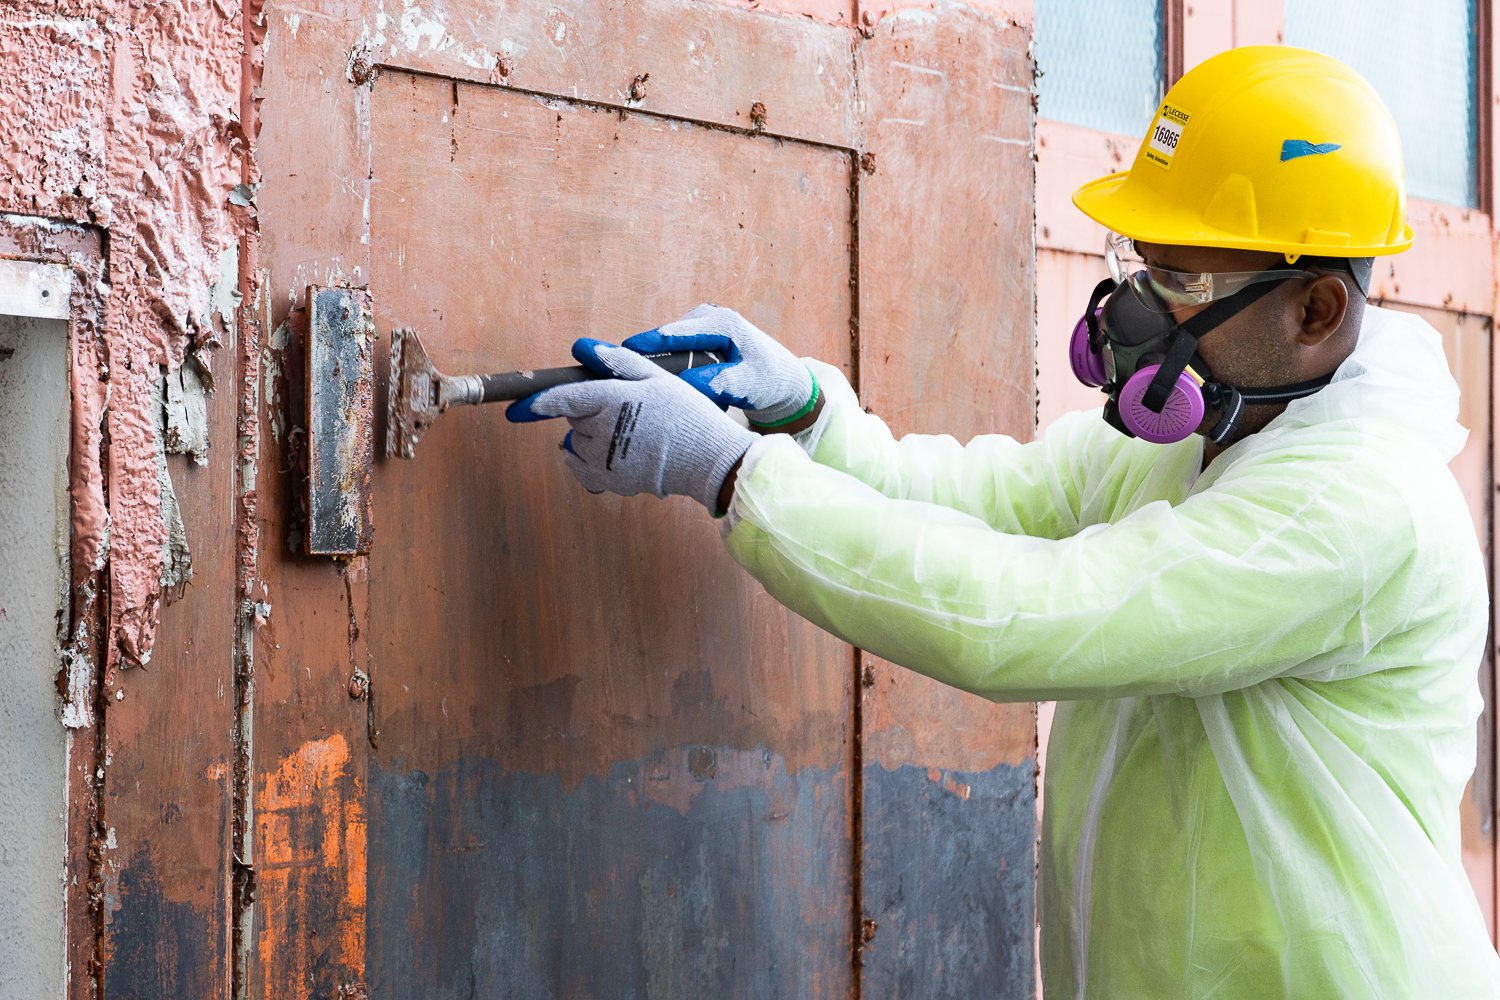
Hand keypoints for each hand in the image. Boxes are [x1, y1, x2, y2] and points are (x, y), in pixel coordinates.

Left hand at [506, 338, 755, 512]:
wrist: (708, 458)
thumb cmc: (686, 413)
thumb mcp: (658, 378)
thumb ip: (620, 362)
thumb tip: (587, 349)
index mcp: (611, 399)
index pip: (563, 399)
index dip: (538, 403)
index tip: (517, 409)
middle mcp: (602, 429)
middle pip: (574, 419)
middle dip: (589, 412)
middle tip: (624, 411)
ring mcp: (604, 458)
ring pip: (577, 443)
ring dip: (591, 437)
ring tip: (626, 434)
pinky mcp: (610, 480)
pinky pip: (581, 470)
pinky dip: (586, 462)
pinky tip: (607, 455)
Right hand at [622, 304, 815, 427]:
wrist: (784, 380)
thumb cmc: (770, 380)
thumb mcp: (748, 384)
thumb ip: (720, 383)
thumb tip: (687, 385)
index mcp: (722, 324)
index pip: (675, 333)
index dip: (645, 344)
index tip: (620, 354)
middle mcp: (708, 319)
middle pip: (664, 338)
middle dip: (640, 355)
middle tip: (610, 370)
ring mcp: (701, 327)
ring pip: (666, 346)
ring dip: (650, 363)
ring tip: (623, 379)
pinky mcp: (697, 338)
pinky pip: (672, 351)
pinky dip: (661, 365)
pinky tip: (646, 382)